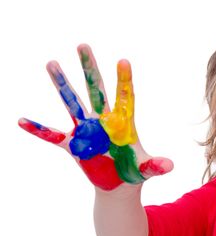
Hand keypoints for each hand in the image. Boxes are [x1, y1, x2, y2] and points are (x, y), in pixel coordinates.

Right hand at [18, 44, 172, 189]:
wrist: (119, 186)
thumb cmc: (134, 173)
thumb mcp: (145, 169)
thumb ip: (156, 166)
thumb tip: (170, 166)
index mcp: (123, 124)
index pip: (125, 97)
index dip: (124, 80)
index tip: (124, 60)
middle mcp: (103, 121)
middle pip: (96, 90)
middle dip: (90, 69)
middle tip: (83, 45)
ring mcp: (87, 131)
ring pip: (73, 103)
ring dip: (62, 85)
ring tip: (52, 63)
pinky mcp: (74, 145)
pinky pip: (52, 136)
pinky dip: (38, 130)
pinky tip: (21, 121)